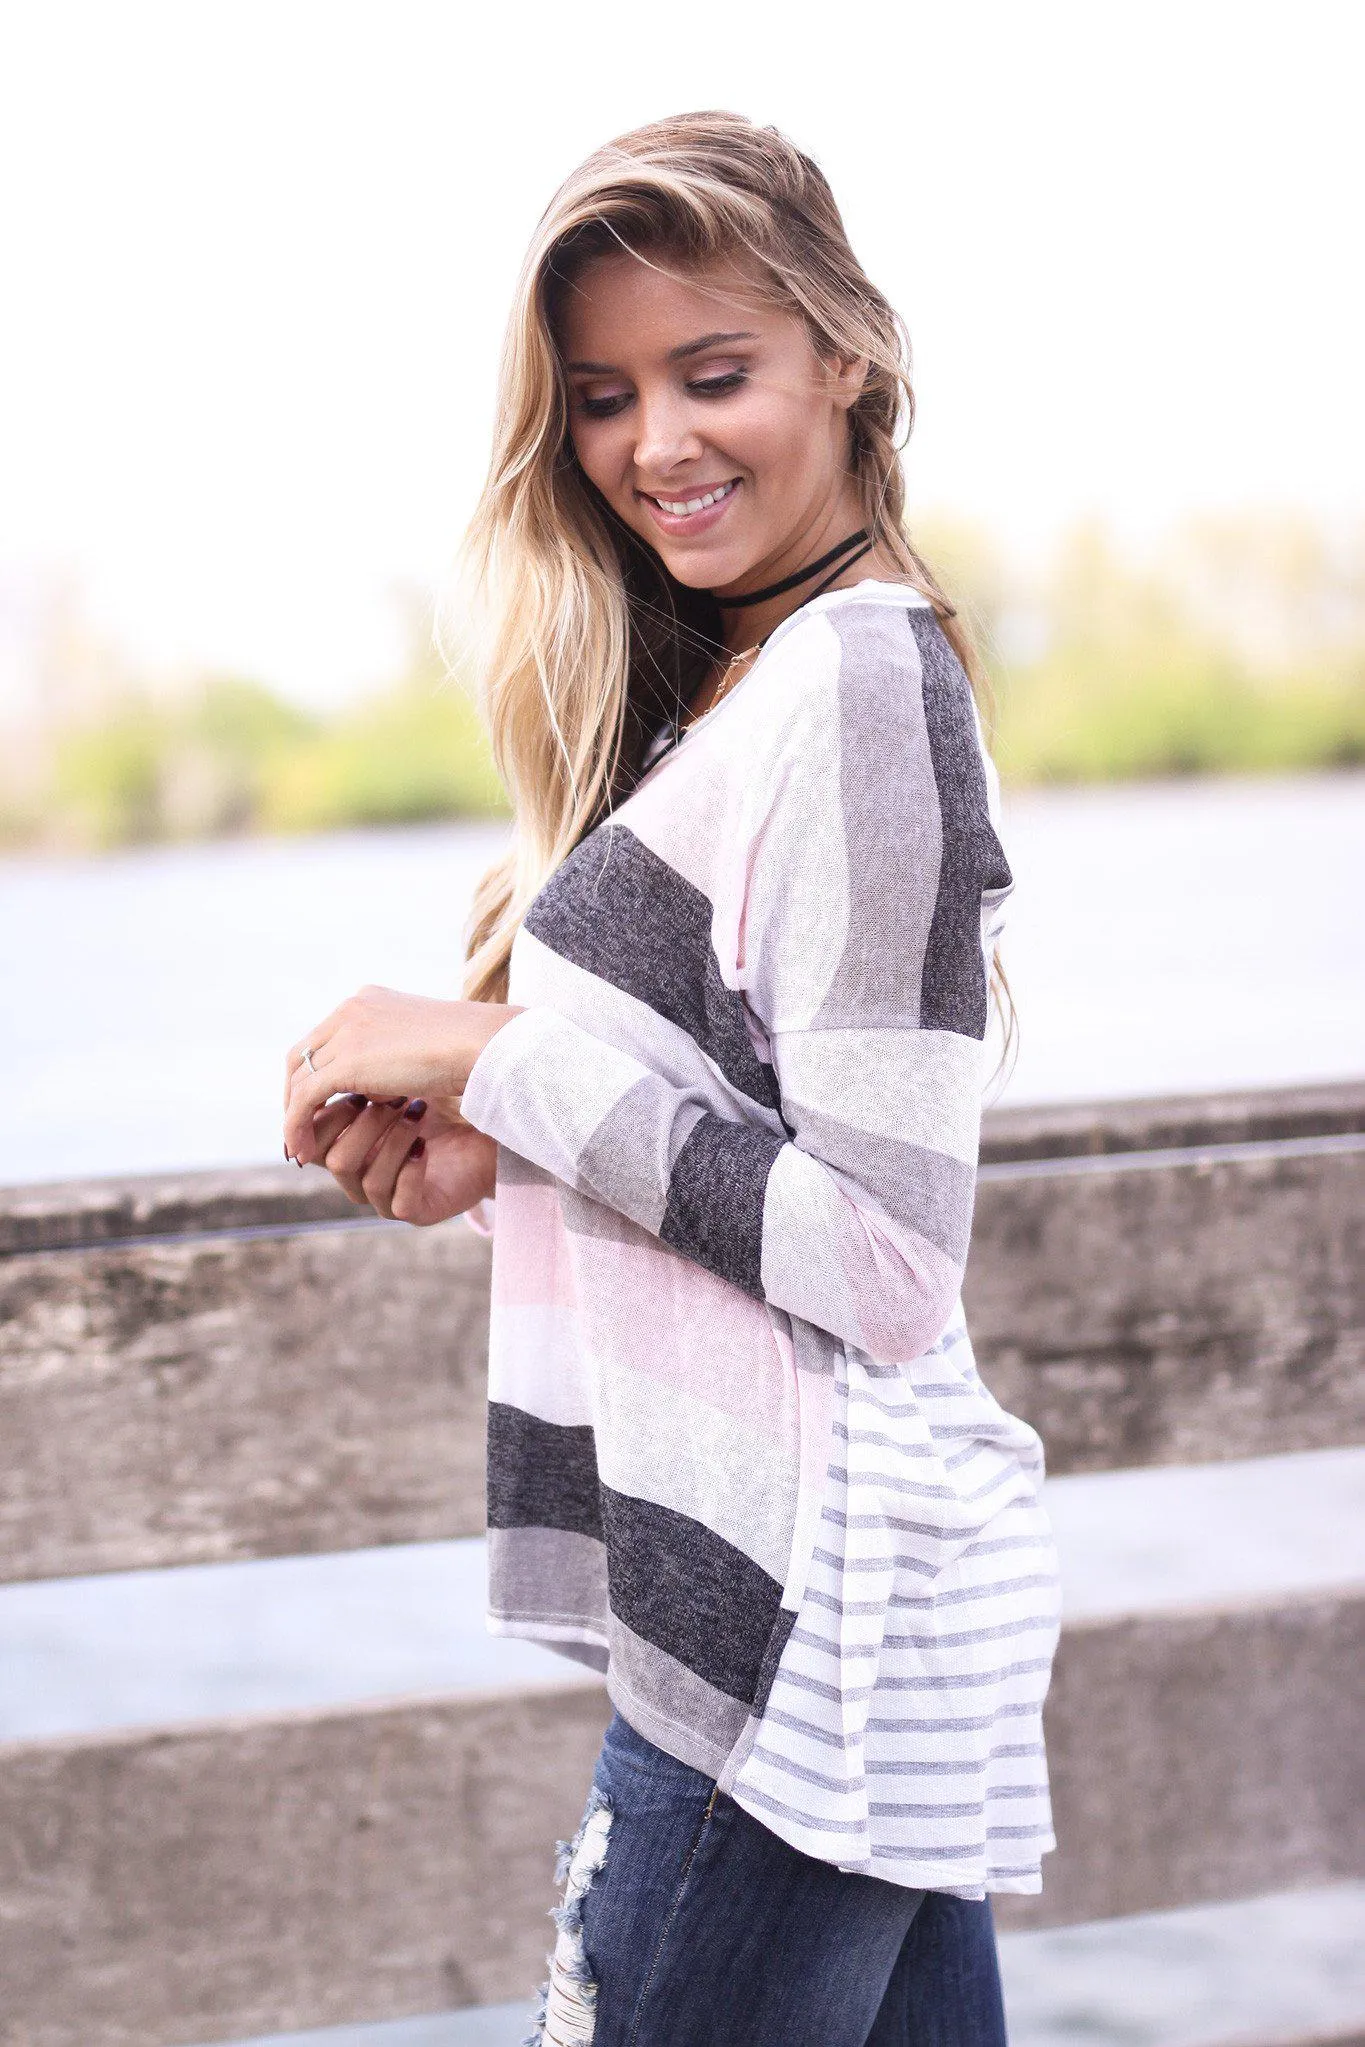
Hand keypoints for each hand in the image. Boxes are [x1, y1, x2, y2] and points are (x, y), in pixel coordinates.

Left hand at [282, 983, 520, 1164]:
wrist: (483, 1045)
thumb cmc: (470, 1049)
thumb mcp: (421, 1047)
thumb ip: (394, 1057)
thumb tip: (380, 1088)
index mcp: (367, 1001)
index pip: (323, 1038)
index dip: (315, 1072)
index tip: (320, 1104)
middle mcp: (349, 1011)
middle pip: (302, 1054)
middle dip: (295, 1093)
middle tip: (301, 1126)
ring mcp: (345, 1033)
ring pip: (299, 1078)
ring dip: (293, 1114)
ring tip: (298, 1146)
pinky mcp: (347, 1062)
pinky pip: (306, 1099)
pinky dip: (298, 1125)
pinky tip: (302, 1151)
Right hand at [302, 1091, 496, 1225]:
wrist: (483, 1128)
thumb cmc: (435, 1104)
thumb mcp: (388, 1087)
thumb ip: (350, 1084)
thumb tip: (316, 1072)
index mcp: (347, 1149)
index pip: (313, 1145)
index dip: (329, 1117)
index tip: (356, 1083)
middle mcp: (361, 1178)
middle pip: (335, 1162)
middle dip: (364, 1124)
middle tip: (392, 1096)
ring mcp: (388, 1198)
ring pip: (368, 1181)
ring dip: (393, 1141)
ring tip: (417, 1111)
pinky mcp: (417, 1211)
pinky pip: (399, 1201)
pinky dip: (410, 1168)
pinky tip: (424, 1145)